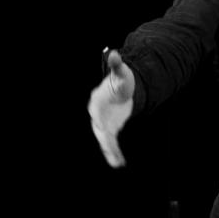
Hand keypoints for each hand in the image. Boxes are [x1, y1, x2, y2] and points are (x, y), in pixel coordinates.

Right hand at [87, 50, 135, 167]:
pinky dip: (114, 153)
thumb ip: (117, 66)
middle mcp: (97, 115)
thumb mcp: (121, 74)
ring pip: (104, 140)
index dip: (100, 122)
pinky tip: (120, 162)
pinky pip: (111, 143)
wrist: (121, 90)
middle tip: (111, 149)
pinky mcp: (110, 131)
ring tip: (117, 163)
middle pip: (99, 130)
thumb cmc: (120, 81)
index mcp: (97, 102)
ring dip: (110, 152)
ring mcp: (103, 124)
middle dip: (105, 141)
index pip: (97, 114)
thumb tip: (115, 54)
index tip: (105, 131)